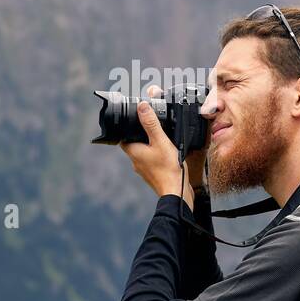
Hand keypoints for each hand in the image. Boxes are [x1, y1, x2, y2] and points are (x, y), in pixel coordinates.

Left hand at [120, 86, 202, 208]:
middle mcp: (135, 161)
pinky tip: (166, 153)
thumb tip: (142, 107)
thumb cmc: (168, 169)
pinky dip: (156, 154)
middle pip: (133, 142)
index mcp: (133, 151)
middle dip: (141, 134)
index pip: (122, 135)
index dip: (128, 126)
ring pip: (143, 151)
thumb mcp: (160, 141)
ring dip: (149, 144)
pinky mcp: (152, 174)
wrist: (177, 193)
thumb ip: (151, 123)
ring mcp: (143, 169)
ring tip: (161, 139)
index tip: (135, 119)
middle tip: (152, 126)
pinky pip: (151, 160)